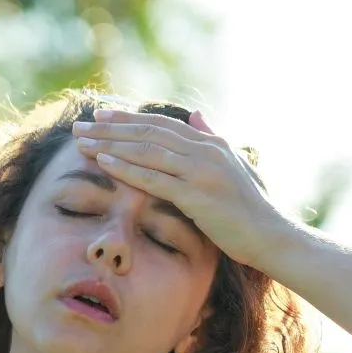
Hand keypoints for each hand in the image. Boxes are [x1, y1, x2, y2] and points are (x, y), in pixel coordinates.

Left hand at [71, 108, 296, 269]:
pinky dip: (126, 169)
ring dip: (111, 146)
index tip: (100, 116)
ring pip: (146, 152)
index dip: (128, 119)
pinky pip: (154, 179)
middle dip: (110, 129)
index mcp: (211, 143)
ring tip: (82, 143)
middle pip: (148, 133)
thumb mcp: (234, 166)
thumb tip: (196, 115)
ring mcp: (200, 172)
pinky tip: (104, 163)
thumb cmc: (251, 209)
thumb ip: (213, 139)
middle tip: (81, 126)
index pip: (161, 124)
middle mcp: (205, 151)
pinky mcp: (196, 196)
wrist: (270, 237)